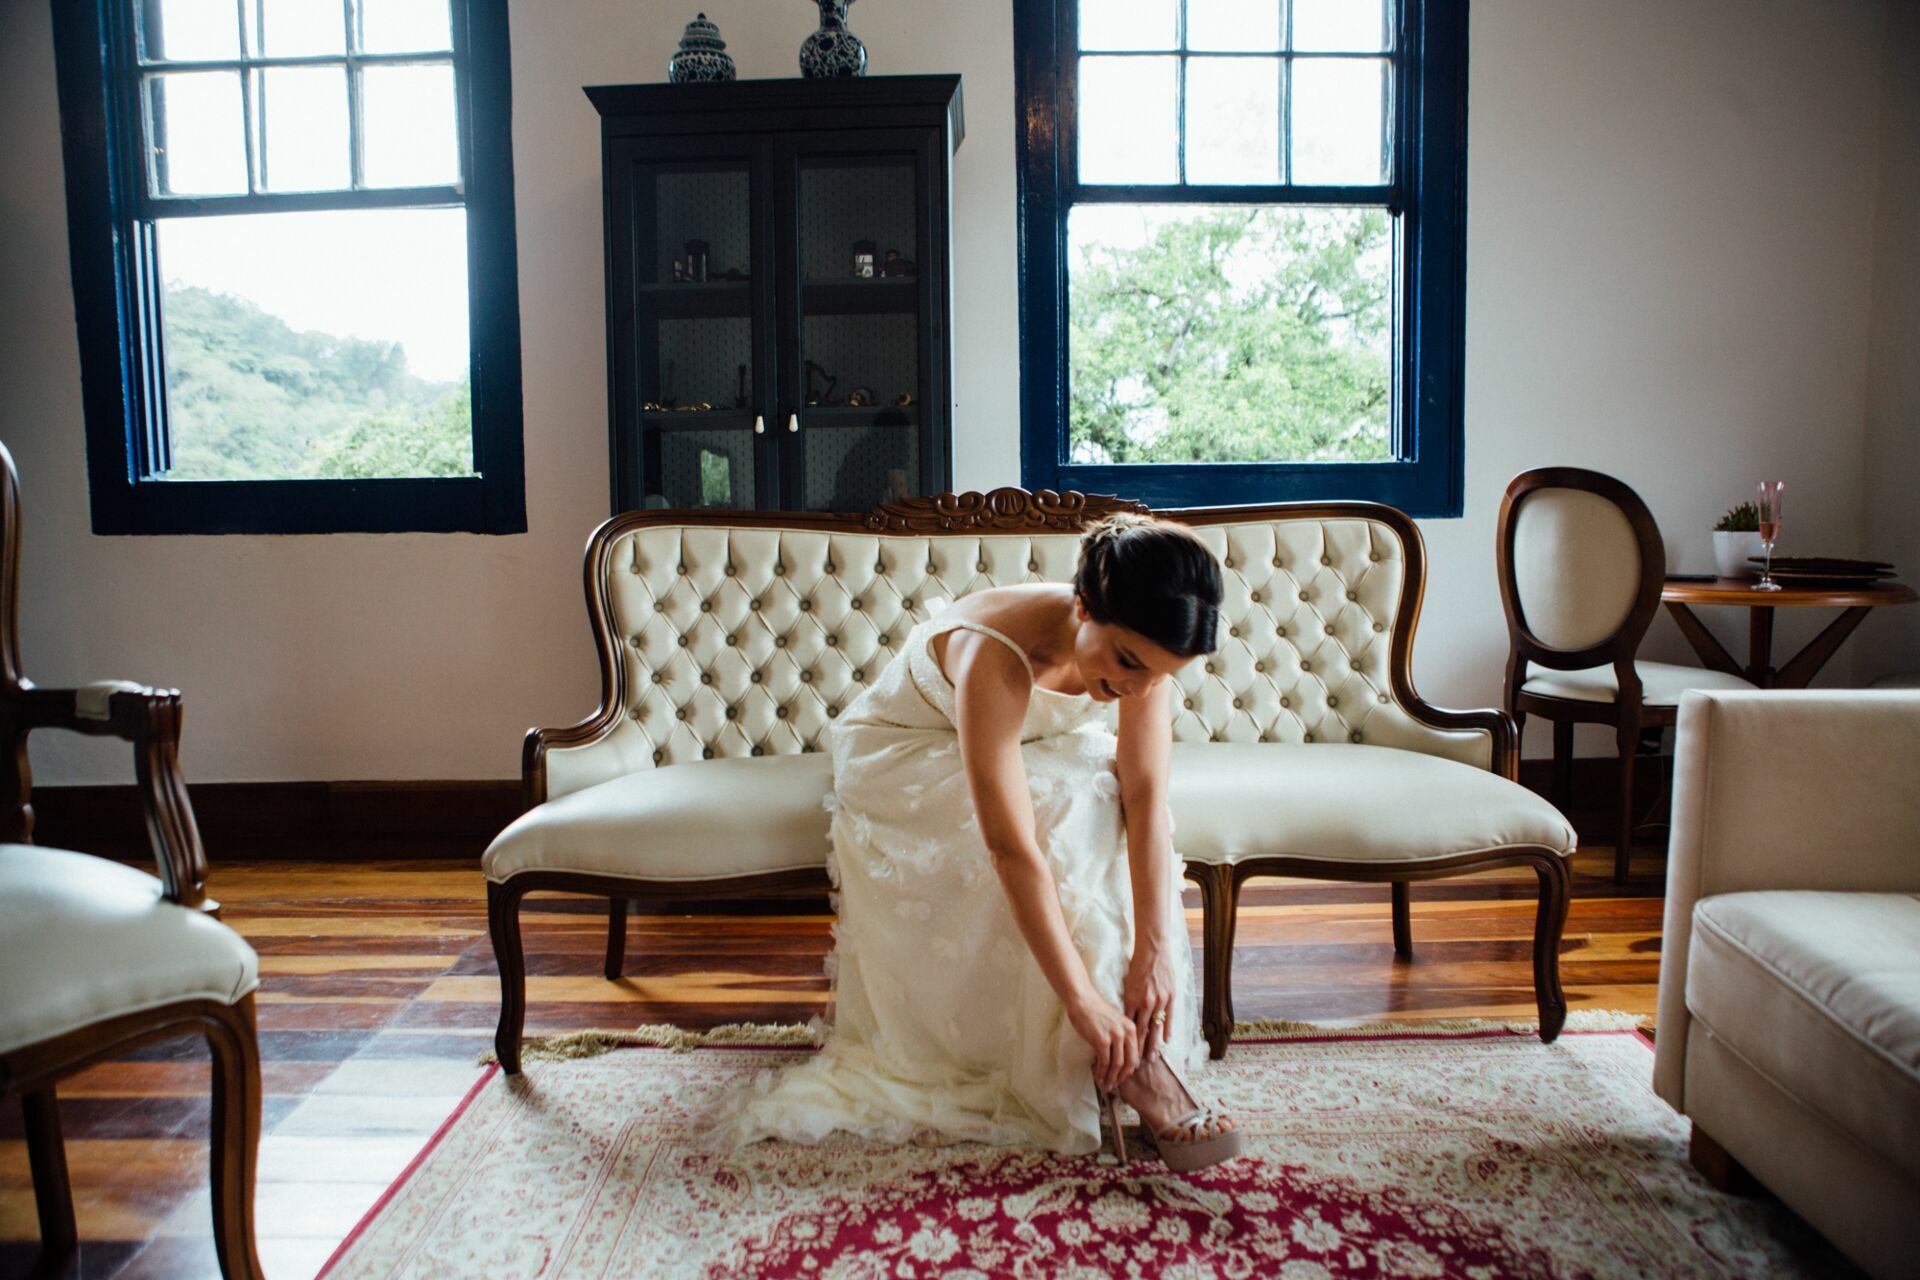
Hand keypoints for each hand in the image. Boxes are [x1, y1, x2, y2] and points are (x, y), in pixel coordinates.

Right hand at [1068, 992, 1140, 1092]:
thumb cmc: (1097, 1012)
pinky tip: (1098, 1077)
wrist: (1082, 1002)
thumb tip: (1124, 1057)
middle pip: (1129, 1062)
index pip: (1136, 1055)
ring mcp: (1115, 1036)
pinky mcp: (1102, 1040)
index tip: (1123, 1077)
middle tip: (1115, 1084)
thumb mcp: (1117, 1022)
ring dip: (1111, 1077)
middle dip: (1122, 1076)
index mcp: (1132, 1028)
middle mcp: (1126, 1032)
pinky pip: (1104, 1062)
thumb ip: (1123, 1036)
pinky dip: (1102, 1072)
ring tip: (1106, 1084)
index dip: (1129, 1070)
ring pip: (1117, 1064)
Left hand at [1124, 940, 1176, 1062]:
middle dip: (1139, 1049)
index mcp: (1133, 999)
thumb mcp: (1129, 983)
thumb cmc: (1138, 965)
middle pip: (1142, 1031)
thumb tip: (1126, 1016)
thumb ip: (1130, 1000)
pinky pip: (1169, 1016)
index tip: (1125, 1053)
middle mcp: (1146, 1002)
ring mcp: (1160, 1000)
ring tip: (1151, 1058)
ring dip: (1153, 1044)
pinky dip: (1167, 1029)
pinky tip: (1166, 1040)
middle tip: (1137, 1065)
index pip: (1130, 1026)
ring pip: (1155, 1027)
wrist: (1153, 950)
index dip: (1128, 1041)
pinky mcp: (1170, 996)